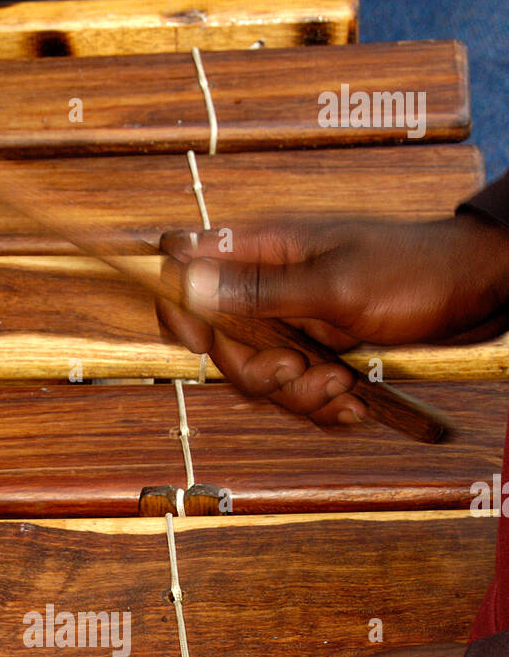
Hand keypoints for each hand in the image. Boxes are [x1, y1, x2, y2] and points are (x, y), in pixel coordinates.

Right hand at [157, 213, 508, 426]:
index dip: (179, 310)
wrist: (479, 290)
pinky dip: (321, 407)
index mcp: (263, 249)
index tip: (204, 345)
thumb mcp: (334, 286)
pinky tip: (352, 404)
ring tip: (343, 387)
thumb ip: (258, 290)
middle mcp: (270, 284)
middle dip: (258, 373)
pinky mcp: (319, 350)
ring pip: (259, 376)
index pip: (184, 267)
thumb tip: (186, 281)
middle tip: (303, 369)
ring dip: (298, 396)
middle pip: (220, 344)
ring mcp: (294, 320)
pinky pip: (295, 392)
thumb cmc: (414, 273)